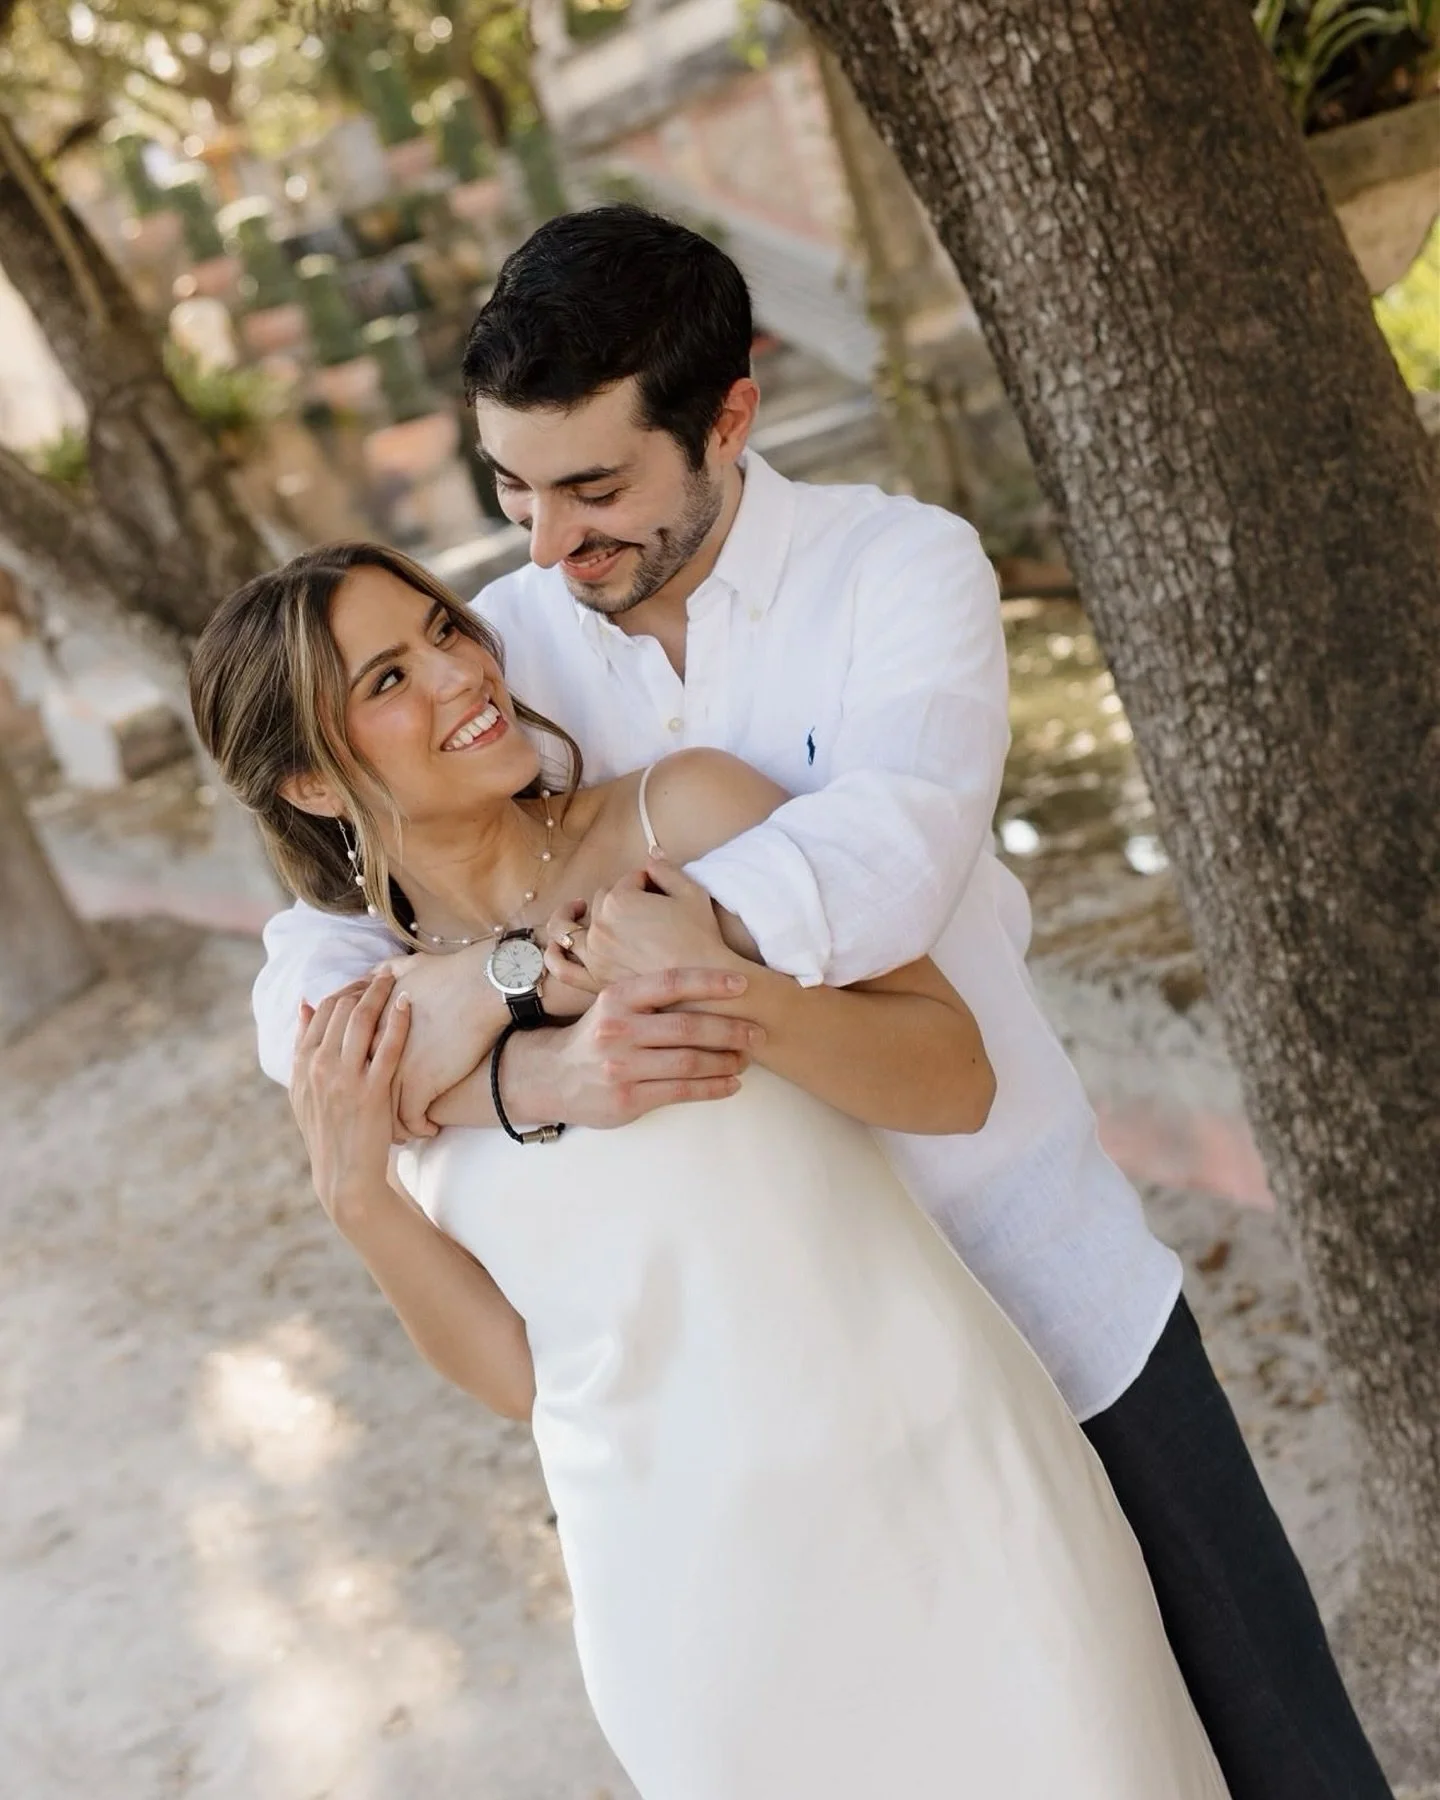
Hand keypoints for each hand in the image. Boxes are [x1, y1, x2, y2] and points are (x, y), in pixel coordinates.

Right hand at [290, 971, 410, 1225]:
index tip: (363, 981)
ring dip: (379, 993)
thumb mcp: (303, 1089)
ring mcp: (345, 1078)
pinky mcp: (372, 1091)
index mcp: (302, 1064)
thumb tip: (305, 1004)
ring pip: (361, 1020)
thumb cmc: (328, 1129)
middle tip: (384, 975)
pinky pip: (387, 1046)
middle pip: (341, 1008)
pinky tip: (408, 1004)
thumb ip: (303, 1046)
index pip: (322, 1010)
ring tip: (396, 978)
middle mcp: (319, 1066)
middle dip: (363, 985)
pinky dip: (398, 1021)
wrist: (344, 1173)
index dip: (345, 989)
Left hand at [379, 943, 503, 1140]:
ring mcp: (392, 1070)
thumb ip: (385, 973)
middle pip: (360, 1093)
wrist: (477, 987)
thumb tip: (380, 974)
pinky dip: (420, 1129)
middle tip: (382, 1123)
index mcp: (366, 1028)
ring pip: (384, 1113)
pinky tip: (430, 1129)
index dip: (360, 1081)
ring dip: (394, 1127)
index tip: (372, 1093)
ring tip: (405, 1133)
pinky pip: (411, 1120)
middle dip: (371, 1111)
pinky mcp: (417, 1085)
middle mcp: (371, 1052)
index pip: (350, 1064)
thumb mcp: (407, 968)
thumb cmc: (449, 976)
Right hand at [505, 966, 762, 1129]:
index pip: (671, 983)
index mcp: (617, 998)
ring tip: (745, 1058)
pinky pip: (681, 1092)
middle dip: (730, 1029)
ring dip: (725, 1060)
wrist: (552, 1077)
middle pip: (687, 1027)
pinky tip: (731, 1084)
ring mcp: (621, 1067)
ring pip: (689, 1062)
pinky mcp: (628, 1099)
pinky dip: (713, 1088)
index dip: (710, 981)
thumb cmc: (596, 1036)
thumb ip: (650, 997)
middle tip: (757, 1032)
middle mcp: (618, 1030)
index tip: (743, 984)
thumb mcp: (613, 1005)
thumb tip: (711, 987)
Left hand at [545, 858, 736, 990]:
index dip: (647, 882)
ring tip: (576, 909)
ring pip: (573, 927)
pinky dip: (555, 954)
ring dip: (571, 915)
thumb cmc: (700, 938)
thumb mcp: (691, 893)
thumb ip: (667, 869)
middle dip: (619, 898)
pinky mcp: (593, 980)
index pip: (630, 880)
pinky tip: (559, 946)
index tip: (661, 891)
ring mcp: (593, 954)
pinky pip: (562, 967)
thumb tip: (652, 854)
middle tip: (640, 907)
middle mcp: (600, 925)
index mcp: (619, 899)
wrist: (702, 985)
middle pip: (602, 899)